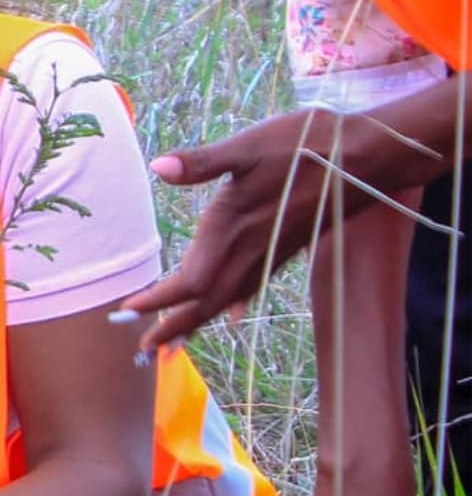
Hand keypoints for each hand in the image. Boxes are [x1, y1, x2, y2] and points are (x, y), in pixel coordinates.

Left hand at [121, 109, 378, 350]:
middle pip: (204, 301)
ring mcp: (271, 252)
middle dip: (172, 326)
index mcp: (233, 227)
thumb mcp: (250, 146)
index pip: (188, 281)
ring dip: (198, 322)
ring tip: (174, 343)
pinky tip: (232, 315)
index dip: (157, 300)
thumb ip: (204, 163)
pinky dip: (234, 304)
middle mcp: (250, 249)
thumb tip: (160, 167)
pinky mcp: (287, 248)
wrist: (370, 155)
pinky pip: (252, 287)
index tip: (126, 314)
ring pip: (228, 298)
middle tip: (142, 351)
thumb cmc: (308, 145)